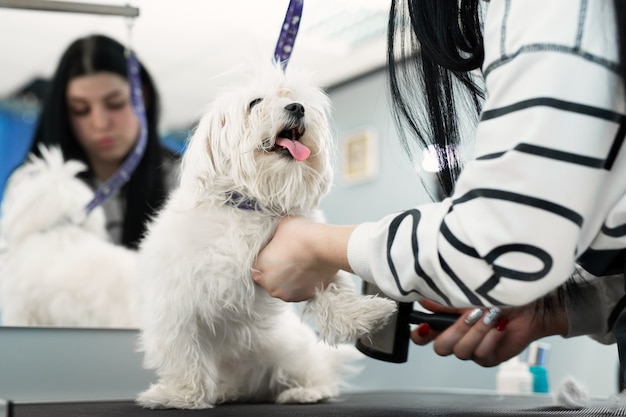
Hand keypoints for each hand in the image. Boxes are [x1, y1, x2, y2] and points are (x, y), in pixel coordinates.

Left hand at [252, 216, 353, 301]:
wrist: (324, 247)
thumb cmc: (301, 235)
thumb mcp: (280, 226)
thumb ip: (273, 236)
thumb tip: (275, 235)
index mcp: (260, 267)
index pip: (256, 267)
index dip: (265, 260)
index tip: (275, 254)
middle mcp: (271, 285)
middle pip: (269, 280)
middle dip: (276, 272)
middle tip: (289, 259)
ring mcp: (288, 294)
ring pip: (284, 288)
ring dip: (289, 280)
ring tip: (300, 265)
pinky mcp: (304, 296)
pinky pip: (299, 292)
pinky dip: (303, 285)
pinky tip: (308, 272)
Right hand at [411, 298, 566, 366]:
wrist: (528, 308)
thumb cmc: (499, 298)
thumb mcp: (467, 295)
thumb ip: (444, 301)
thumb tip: (424, 300)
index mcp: (446, 322)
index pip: (423, 336)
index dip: (420, 335)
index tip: (427, 327)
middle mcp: (457, 337)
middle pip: (440, 348)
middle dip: (456, 330)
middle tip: (470, 315)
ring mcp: (471, 349)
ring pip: (461, 352)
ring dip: (477, 332)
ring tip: (490, 316)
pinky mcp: (487, 358)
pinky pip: (481, 354)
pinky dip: (491, 338)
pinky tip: (499, 327)